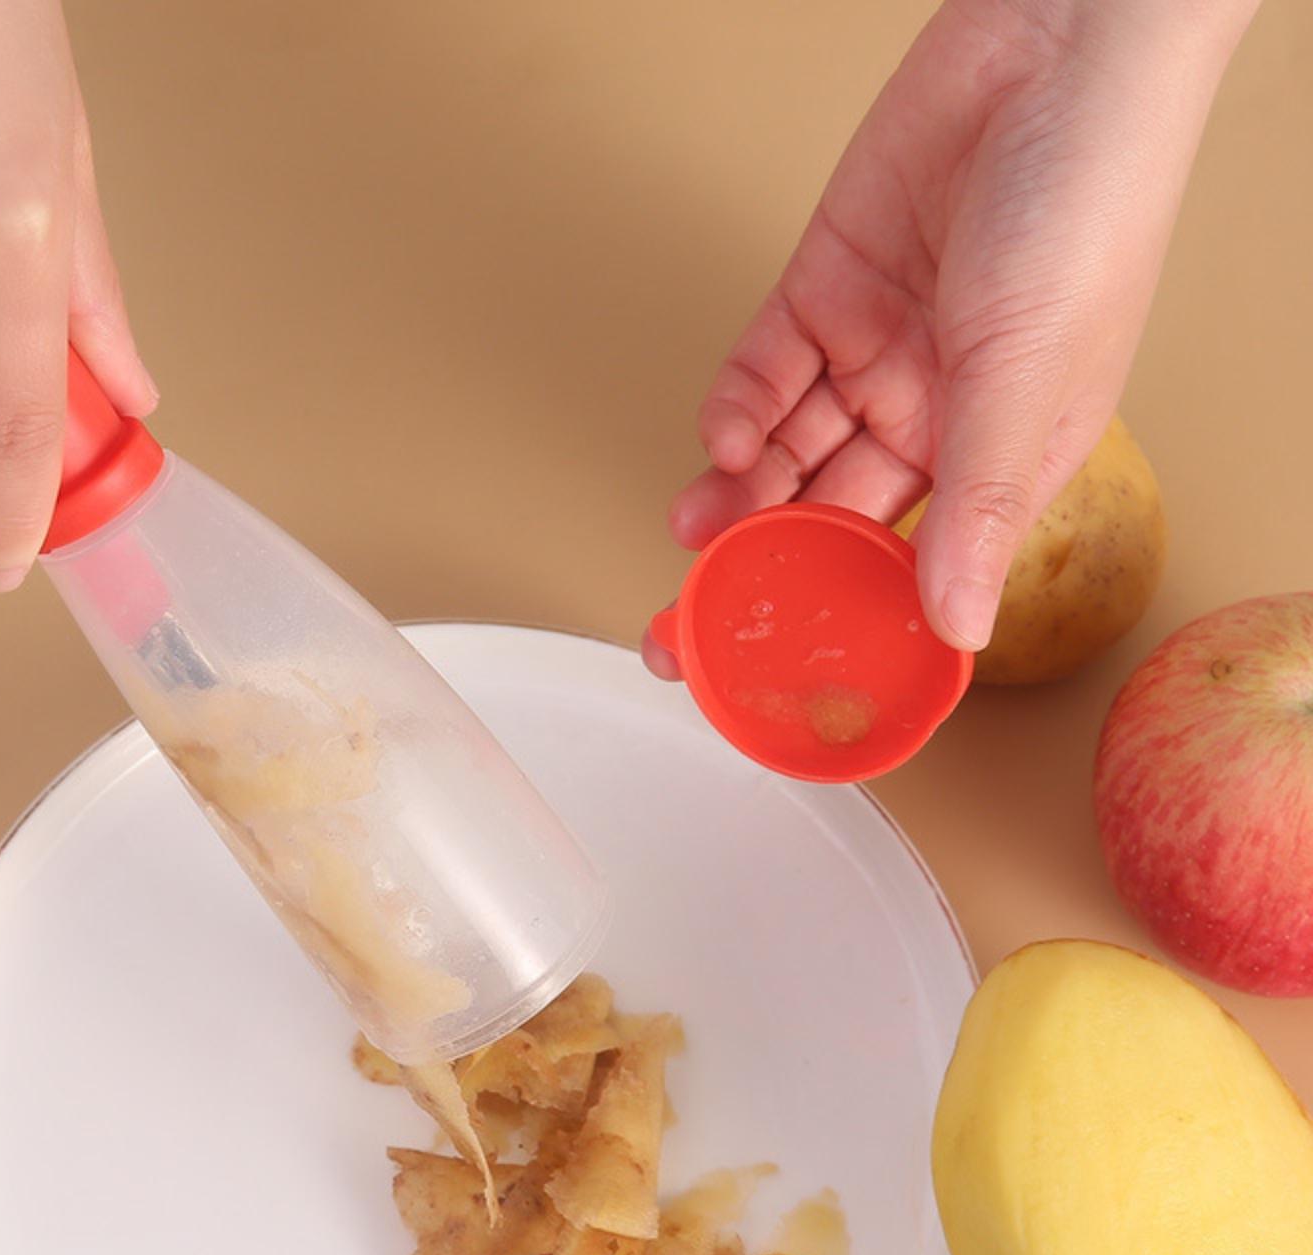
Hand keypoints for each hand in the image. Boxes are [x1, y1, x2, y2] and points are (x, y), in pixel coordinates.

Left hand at [656, 0, 1255, 661]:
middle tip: (694, 619)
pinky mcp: (827, 290)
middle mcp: (934, 415)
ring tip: (696, 529)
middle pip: (830, 516)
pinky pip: (769, 369)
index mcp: (1000, 457)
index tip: (776, 665)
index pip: (908, 565)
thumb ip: (979, 508)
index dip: (840, 615)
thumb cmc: (1088, 206)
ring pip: (789, 449)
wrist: (1058, 46)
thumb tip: (959, 624)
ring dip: (738, 490)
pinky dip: (741, 405)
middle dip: (763, 565)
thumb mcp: (1030, 382)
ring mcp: (877, 352)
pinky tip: (727, 432)